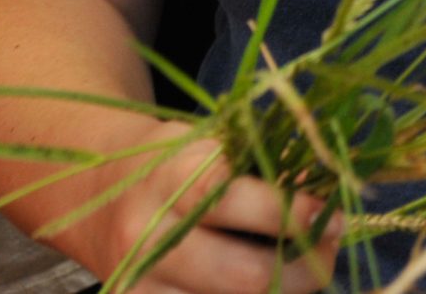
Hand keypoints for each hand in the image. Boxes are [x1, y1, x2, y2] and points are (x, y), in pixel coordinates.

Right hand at [94, 128, 336, 292]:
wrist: (94, 194)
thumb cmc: (171, 166)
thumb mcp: (209, 146)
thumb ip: (261, 169)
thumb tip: (329, 198)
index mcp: (169, 177)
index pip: (233, 195)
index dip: (289, 211)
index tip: (332, 214)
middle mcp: (148, 234)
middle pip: (241, 274)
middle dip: (300, 271)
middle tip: (328, 254)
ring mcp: (139, 282)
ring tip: (301, 275)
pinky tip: (267, 289)